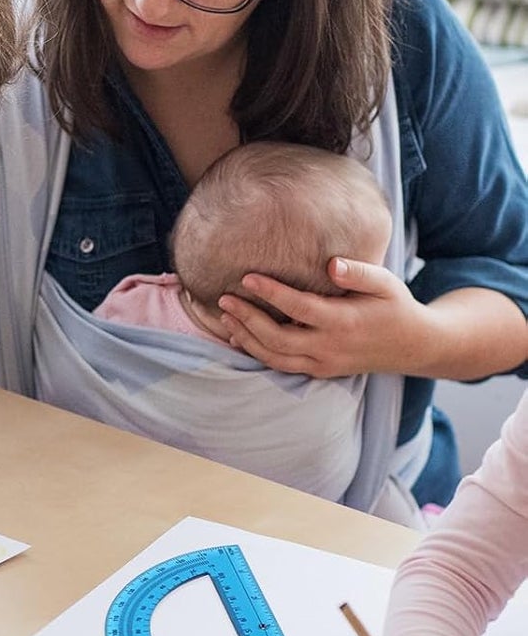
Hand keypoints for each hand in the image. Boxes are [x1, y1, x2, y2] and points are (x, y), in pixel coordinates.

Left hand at [216, 256, 429, 377]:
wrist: (413, 346)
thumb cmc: (395, 306)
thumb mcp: (386, 283)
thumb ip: (359, 272)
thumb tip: (332, 264)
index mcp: (345, 322)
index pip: (299, 308)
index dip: (271, 293)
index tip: (246, 278)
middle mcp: (331, 347)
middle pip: (278, 338)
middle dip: (247, 318)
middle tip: (223, 298)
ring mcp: (324, 363)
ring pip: (275, 357)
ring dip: (246, 337)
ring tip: (225, 316)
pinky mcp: (320, 371)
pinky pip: (282, 365)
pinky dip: (257, 353)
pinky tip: (238, 336)